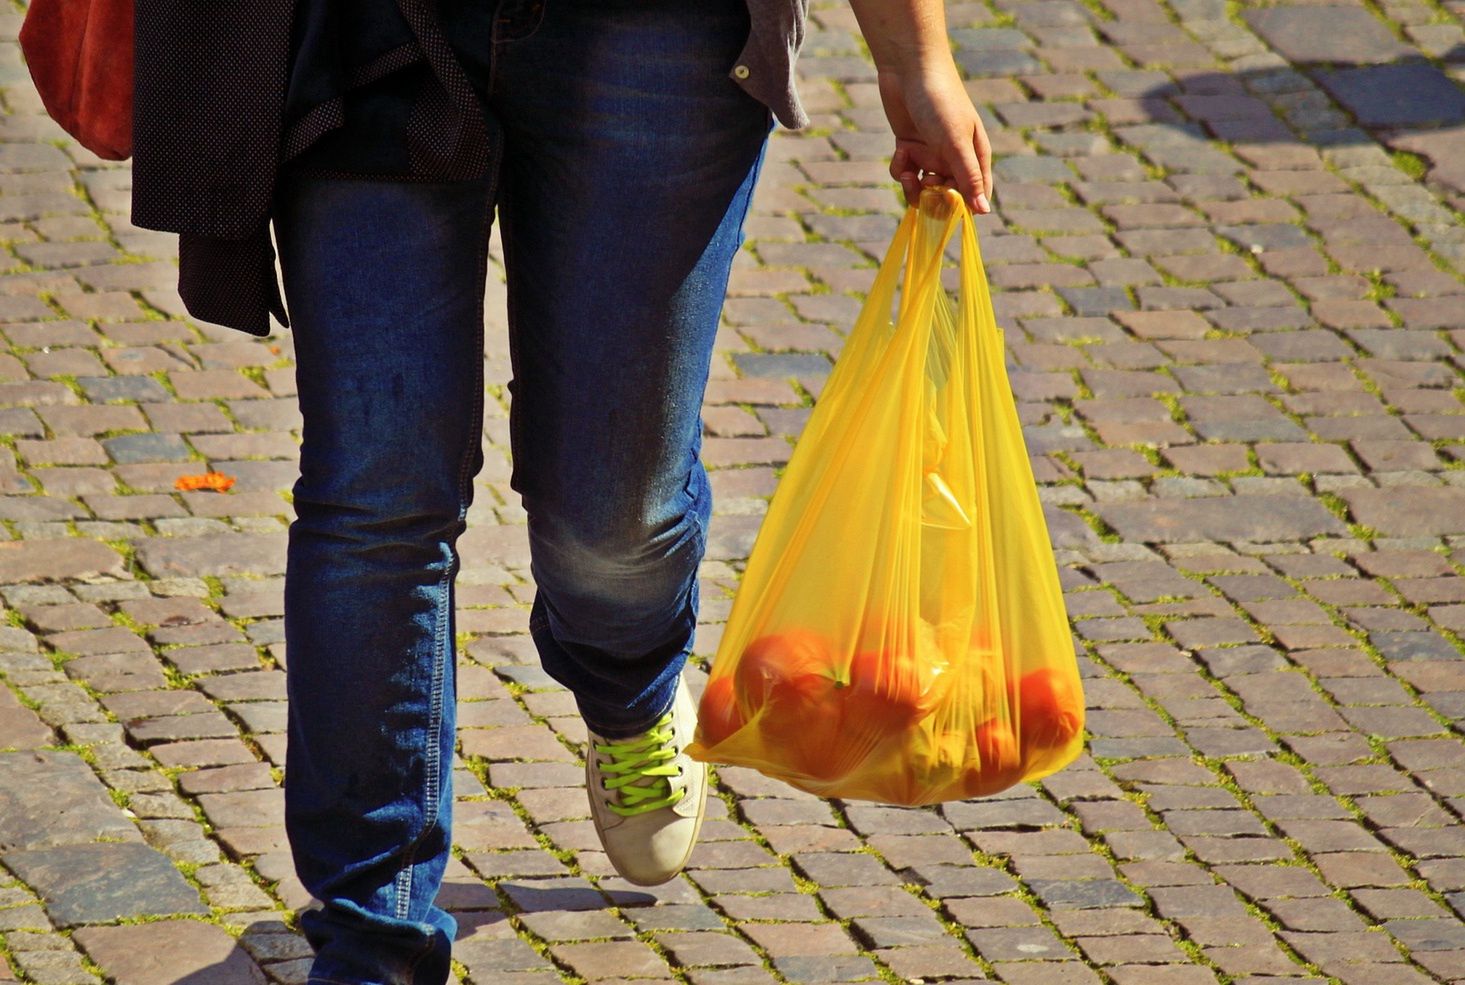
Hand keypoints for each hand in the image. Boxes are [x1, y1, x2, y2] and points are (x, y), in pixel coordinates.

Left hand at [876, 61, 993, 215]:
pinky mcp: (909, 149)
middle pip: (946, 197)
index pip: (976, 195)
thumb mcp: (955, 142)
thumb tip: (983, 211)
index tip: (948, 208)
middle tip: (926, 183)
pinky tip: (900, 152)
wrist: (909, 69)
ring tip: (908, 174)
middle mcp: (955, 158)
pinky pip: (905, 173)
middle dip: (934, 198)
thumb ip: (968, 177)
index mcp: (975, 156)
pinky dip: (900, 169)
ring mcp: (931, 154)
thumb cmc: (940, 102)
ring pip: (922, 189)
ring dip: (913, 188)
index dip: (962, 207)